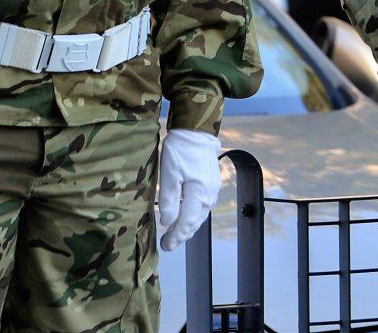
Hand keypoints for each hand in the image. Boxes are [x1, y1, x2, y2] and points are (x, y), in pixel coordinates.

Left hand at [157, 128, 221, 250]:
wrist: (196, 131)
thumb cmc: (180, 151)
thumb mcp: (169, 175)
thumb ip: (169, 200)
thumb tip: (168, 222)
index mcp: (199, 194)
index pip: (187, 223)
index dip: (176, 236)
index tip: (165, 245)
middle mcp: (209, 195)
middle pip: (195, 222)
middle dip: (182, 235)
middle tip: (167, 244)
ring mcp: (213, 189)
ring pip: (200, 215)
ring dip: (188, 226)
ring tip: (175, 234)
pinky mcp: (212, 183)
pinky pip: (203, 206)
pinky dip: (193, 216)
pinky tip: (186, 217)